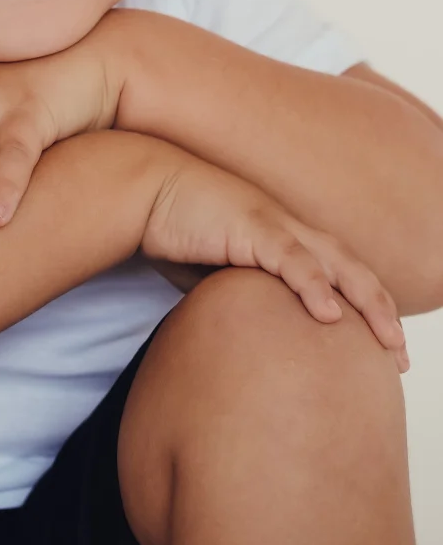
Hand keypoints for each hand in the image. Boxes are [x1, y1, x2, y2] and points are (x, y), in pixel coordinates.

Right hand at [140, 152, 409, 371]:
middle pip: (352, 268)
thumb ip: (237, 292)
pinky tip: (331, 315)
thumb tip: (245, 328)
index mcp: (281, 236)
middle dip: (382, 310)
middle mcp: (286, 226)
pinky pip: (292, 258)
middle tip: (401, 355)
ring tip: (389, 340)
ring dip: (368, 303)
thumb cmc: (173, 225)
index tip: (380, 346)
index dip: (364, 307)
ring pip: (336, 264)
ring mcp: (272, 222)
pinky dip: (314, 286)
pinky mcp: (251, 225)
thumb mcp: (212, 268)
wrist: (143, 189)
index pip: (337, 273)